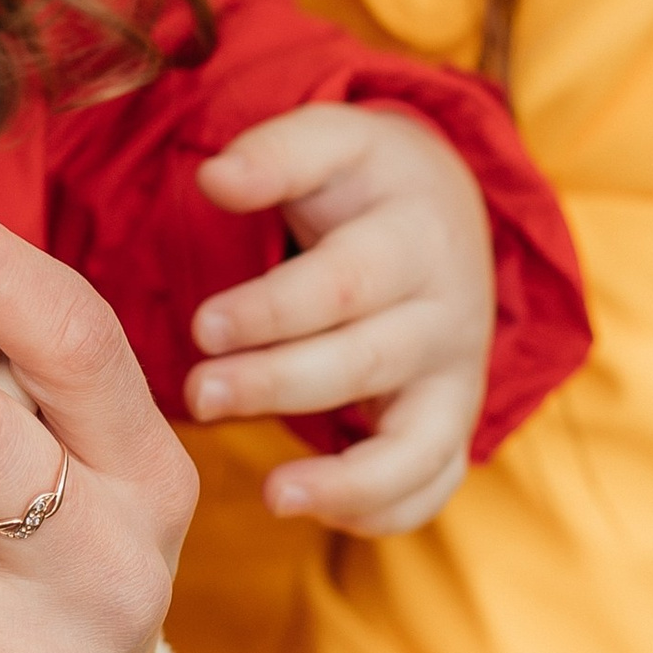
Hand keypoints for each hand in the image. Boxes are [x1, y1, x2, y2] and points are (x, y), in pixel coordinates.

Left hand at [186, 103, 494, 534]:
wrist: (445, 212)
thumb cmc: (363, 182)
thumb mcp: (330, 142)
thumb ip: (276, 154)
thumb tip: (216, 179)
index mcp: (415, 238)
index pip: (343, 283)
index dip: (271, 310)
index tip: (201, 326)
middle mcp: (448, 314)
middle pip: (367, 361)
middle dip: (279, 384)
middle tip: (198, 395)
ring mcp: (454, 378)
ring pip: (416, 443)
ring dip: (346, 479)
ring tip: (273, 495)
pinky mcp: (451, 424)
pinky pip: (432, 484)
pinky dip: (384, 510)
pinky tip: (312, 510)